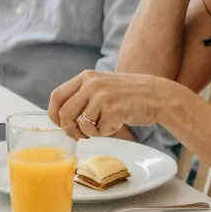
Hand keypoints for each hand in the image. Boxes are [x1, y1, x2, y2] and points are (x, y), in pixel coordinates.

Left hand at [47, 69, 181, 139]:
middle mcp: (91, 84)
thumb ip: (83, 96)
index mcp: (86, 77)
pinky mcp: (112, 111)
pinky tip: (116, 124)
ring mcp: (101, 97)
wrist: (157, 96)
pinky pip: (98, 130)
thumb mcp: (102, 85)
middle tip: (79, 135)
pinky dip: (105, 132)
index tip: (60, 124)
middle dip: (69, 129)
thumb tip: (62, 120)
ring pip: (80, 124)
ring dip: (89, 133)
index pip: (56, 96)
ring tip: (102, 127)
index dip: (53, 114)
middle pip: (64, 114)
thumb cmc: (128, 94)